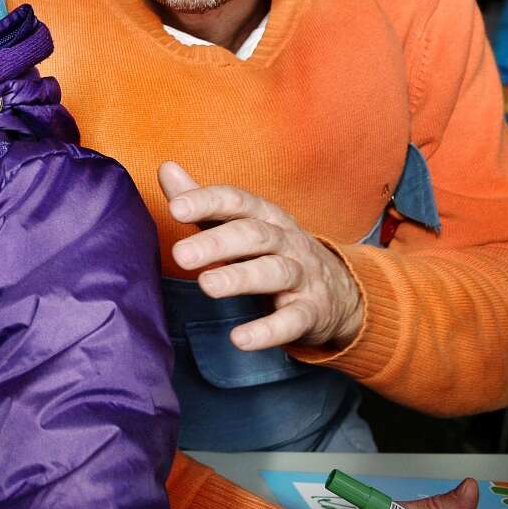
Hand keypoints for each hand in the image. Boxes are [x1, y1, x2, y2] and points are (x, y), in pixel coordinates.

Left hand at [160, 161, 363, 349]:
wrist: (341, 291)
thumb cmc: (273, 251)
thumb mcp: (241, 223)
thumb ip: (204, 202)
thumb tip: (166, 169)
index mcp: (265, 216)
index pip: (237, 201)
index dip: (207, 202)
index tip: (175, 208)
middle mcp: (286, 241)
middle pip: (254, 235)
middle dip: (217, 244)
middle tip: (180, 255)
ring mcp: (302, 276)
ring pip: (274, 272)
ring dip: (240, 278)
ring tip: (207, 286)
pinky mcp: (311, 311)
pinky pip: (292, 320)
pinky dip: (268, 330)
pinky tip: (241, 339)